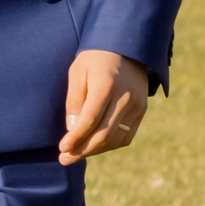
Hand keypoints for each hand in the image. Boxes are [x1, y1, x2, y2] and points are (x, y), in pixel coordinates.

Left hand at [57, 50, 152, 164]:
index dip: (76, 138)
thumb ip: (74, 100)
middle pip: (104, 134)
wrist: (127, 46)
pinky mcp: (142, 110)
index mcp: (106, 86)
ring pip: (116, 139)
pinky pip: (127, 136)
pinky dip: (110, 145)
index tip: (62, 149)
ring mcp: (137, 105)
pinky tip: (95, 147)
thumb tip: (72, 129)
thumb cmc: (95, 57)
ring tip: (76, 154)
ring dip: (95, 150)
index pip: (90, 120)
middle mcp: (125, 98)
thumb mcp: (77, 72)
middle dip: (82, 150)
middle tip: (64, 159)